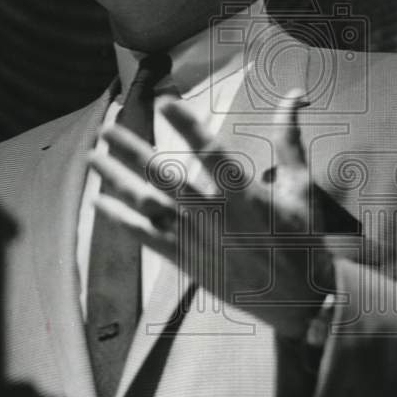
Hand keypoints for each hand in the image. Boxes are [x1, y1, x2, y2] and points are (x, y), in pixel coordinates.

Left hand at [87, 89, 334, 338]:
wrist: (301, 301)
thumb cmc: (303, 239)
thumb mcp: (301, 186)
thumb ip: (288, 138)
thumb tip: (294, 95)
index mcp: (247, 196)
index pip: (212, 153)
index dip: (188, 125)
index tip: (164, 102)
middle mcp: (216, 218)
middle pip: (166, 178)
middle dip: (132, 151)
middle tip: (107, 128)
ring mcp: (197, 241)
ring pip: (148, 206)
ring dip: (117, 180)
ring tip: (93, 158)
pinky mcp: (187, 261)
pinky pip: (146, 238)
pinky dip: (122, 220)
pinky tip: (99, 202)